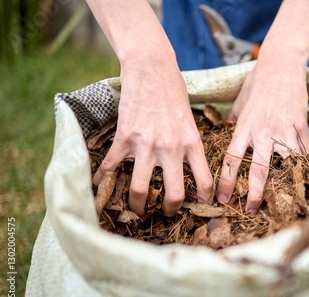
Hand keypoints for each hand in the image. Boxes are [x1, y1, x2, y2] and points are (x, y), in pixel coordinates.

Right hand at [93, 60, 212, 215]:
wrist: (151, 67)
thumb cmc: (174, 91)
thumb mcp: (191, 120)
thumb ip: (190, 144)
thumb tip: (190, 167)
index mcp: (192, 143)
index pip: (204, 182)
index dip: (204, 200)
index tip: (200, 206)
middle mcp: (171, 148)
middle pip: (174, 194)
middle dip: (171, 210)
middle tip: (168, 213)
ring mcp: (146, 145)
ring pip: (140, 189)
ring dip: (138, 205)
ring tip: (138, 210)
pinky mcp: (124, 138)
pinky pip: (111, 167)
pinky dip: (103, 180)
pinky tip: (99, 187)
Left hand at [216, 57, 308, 214]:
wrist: (280, 65)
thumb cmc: (256, 84)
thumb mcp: (239, 105)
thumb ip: (235, 124)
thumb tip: (230, 138)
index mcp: (244, 128)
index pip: (231, 160)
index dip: (226, 182)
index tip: (223, 198)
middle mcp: (263, 132)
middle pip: (258, 169)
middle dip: (254, 194)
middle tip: (251, 211)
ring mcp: (284, 130)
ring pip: (286, 163)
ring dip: (285, 183)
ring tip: (284, 200)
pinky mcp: (300, 125)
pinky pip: (304, 150)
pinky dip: (304, 163)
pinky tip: (303, 175)